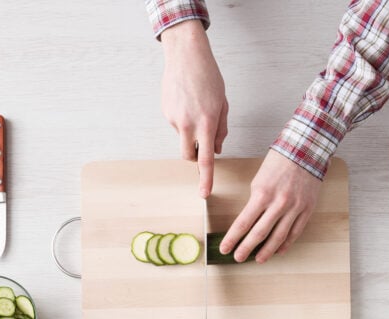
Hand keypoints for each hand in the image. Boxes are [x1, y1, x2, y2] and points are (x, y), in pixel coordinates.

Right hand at [160, 21, 227, 197]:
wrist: (186, 56)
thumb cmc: (208, 77)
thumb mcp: (223, 104)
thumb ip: (221, 129)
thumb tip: (216, 149)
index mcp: (207, 122)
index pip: (206, 158)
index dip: (206, 178)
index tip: (204, 193)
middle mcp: (188, 123)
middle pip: (189, 155)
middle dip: (195, 156)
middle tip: (203, 143)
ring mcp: (174, 118)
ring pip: (183, 138)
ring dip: (190, 133)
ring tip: (196, 108)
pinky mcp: (166, 112)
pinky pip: (176, 124)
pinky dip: (183, 118)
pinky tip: (186, 101)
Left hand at [219, 150, 322, 262]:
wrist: (305, 150)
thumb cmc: (279, 162)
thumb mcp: (259, 179)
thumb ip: (255, 201)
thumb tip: (249, 221)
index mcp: (262, 194)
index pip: (243, 223)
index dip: (233, 238)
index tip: (225, 248)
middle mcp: (278, 204)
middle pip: (259, 233)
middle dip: (246, 248)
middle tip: (238, 258)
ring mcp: (294, 208)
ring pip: (279, 237)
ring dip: (267, 251)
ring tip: (258, 260)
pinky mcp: (307, 209)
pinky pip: (295, 232)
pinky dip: (286, 244)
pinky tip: (278, 251)